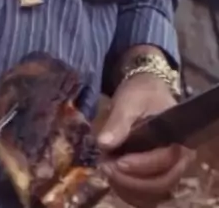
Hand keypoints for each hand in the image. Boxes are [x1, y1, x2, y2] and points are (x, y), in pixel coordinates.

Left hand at [97, 74, 193, 207]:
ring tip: (107, 169)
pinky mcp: (158, 176)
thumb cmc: (142, 93)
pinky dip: (129, 191)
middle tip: (106, 167)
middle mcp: (180, 160)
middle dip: (131, 181)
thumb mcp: (129, 100)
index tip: (115, 162)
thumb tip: (103, 144)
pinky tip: (113, 178)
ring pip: (153, 193)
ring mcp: (170, 171)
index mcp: (179, 138)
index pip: (163, 161)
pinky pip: (147, 194)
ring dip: (128, 188)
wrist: (146, 90)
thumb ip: (118, 121)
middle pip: (160, 184)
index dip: (139, 165)